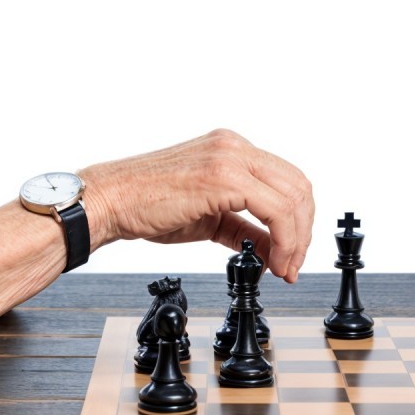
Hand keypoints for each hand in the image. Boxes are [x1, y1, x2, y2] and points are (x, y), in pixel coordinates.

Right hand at [78, 129, 315, 282]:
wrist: (110, 201)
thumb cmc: (145, 205)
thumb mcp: (207, 216)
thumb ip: (243, 228)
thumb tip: (273, 251)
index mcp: (231, 148)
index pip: (286, 179)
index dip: (298, 220)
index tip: (293, 252)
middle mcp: (234, 146)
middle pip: (298, 186)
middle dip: (303, 232)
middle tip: (294, 264)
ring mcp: (231, 157)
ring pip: (293, 197)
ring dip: (297, 240)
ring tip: (285, 268)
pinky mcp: (224, 177)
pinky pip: (275, 209)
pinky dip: (284, 240)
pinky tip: (273, 262)